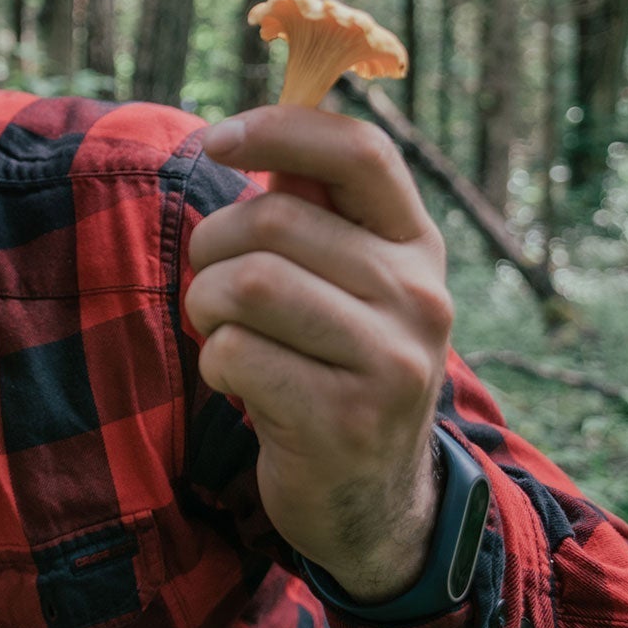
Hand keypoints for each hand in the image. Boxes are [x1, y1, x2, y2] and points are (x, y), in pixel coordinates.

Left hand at [187, 105, 453, 601]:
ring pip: (249, 283)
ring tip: (225, 331)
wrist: (371, 499)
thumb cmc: (333, 364)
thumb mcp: (345, 281)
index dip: (280, 128)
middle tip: (215, 284)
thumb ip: (313, 208)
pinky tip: (241, 384)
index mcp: (416, 246)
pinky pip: (236, 354)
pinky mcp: (344, 420)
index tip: (216, 139)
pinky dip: (216, 363)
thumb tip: (260, 130)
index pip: (359, 153)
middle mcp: (418, 297)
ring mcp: (390, 362)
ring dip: (209, 305)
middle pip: (275, 220)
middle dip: (214, 246)